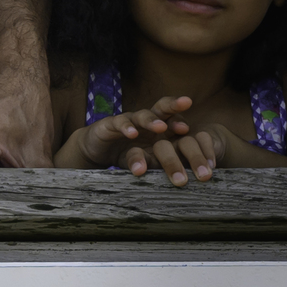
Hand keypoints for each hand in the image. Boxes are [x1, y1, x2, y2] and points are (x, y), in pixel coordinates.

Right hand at [81, 96, 226, 184]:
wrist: (97, 150)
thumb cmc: (127, 154)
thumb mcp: (148, 159)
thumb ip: (163, 164)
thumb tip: (187, 181)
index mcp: (157, 127)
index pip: (174, 119)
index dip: (182, 123)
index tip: (190, 131)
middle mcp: (145, 120)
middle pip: (162, 108)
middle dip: (174, 106)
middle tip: (186, 105)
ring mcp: (128, 120)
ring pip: (142, 115)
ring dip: (151, 121)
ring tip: (160, 127)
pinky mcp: (110, 124)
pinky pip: (120, 122)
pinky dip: (126, 127)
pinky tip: (132, 134)